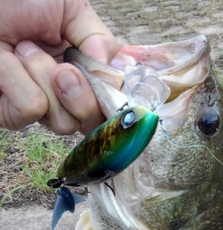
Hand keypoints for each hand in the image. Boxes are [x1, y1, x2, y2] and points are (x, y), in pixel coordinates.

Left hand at [0, 0, 117, 134]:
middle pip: (91, 124)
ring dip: (44, 77)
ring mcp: (39, 109)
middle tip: (63, 70)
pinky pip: (31, 109)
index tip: (104, 82)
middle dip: (83, 97)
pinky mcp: (11, 115)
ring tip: (23, 48)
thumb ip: (100, 41)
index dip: (111, 101)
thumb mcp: (71, 9)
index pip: (110, 106)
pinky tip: (5, 57)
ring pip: (63, 122)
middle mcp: (64, 97)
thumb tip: (112, 77)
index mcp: (84, 73)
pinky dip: (18, 78)